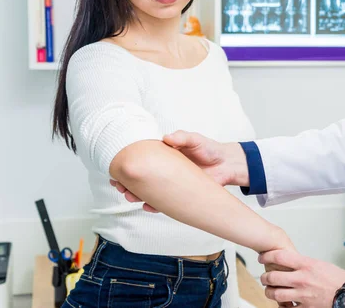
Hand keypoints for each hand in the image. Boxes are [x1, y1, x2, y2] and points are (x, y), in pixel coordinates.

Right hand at [110, 130, 248, 211]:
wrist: (227, 165)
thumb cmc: (209, 149)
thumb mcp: (196, 139)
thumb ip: (182, 137)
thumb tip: (166, 138)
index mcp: (163, 156)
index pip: (140, 160)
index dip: (128, 165)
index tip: (117, 169)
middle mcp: (163, 171)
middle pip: (140, 178)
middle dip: (127, 183)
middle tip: (121, 186)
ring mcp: (170, 184)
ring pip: (148, 192)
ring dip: (137, 196)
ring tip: (132, 197)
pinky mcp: (179, 196)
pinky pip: (163, 203)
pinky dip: (154, 206)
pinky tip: (148, 206)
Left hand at [259, 249, 344, 307]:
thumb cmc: (339, 279)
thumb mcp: (321, 264)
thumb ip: (305, 264)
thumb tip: (293, 262)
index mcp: (307, 264)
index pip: (280, 256)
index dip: (267, 256)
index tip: (263, 257)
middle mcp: (302, 278)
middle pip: (273, 276)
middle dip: (265, 277)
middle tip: (264, 277)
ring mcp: (302, 294)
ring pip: (276, 293)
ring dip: (269, 292)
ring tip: (269, 290)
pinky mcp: (305, 307)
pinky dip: (282, 306)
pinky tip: (282, 303)